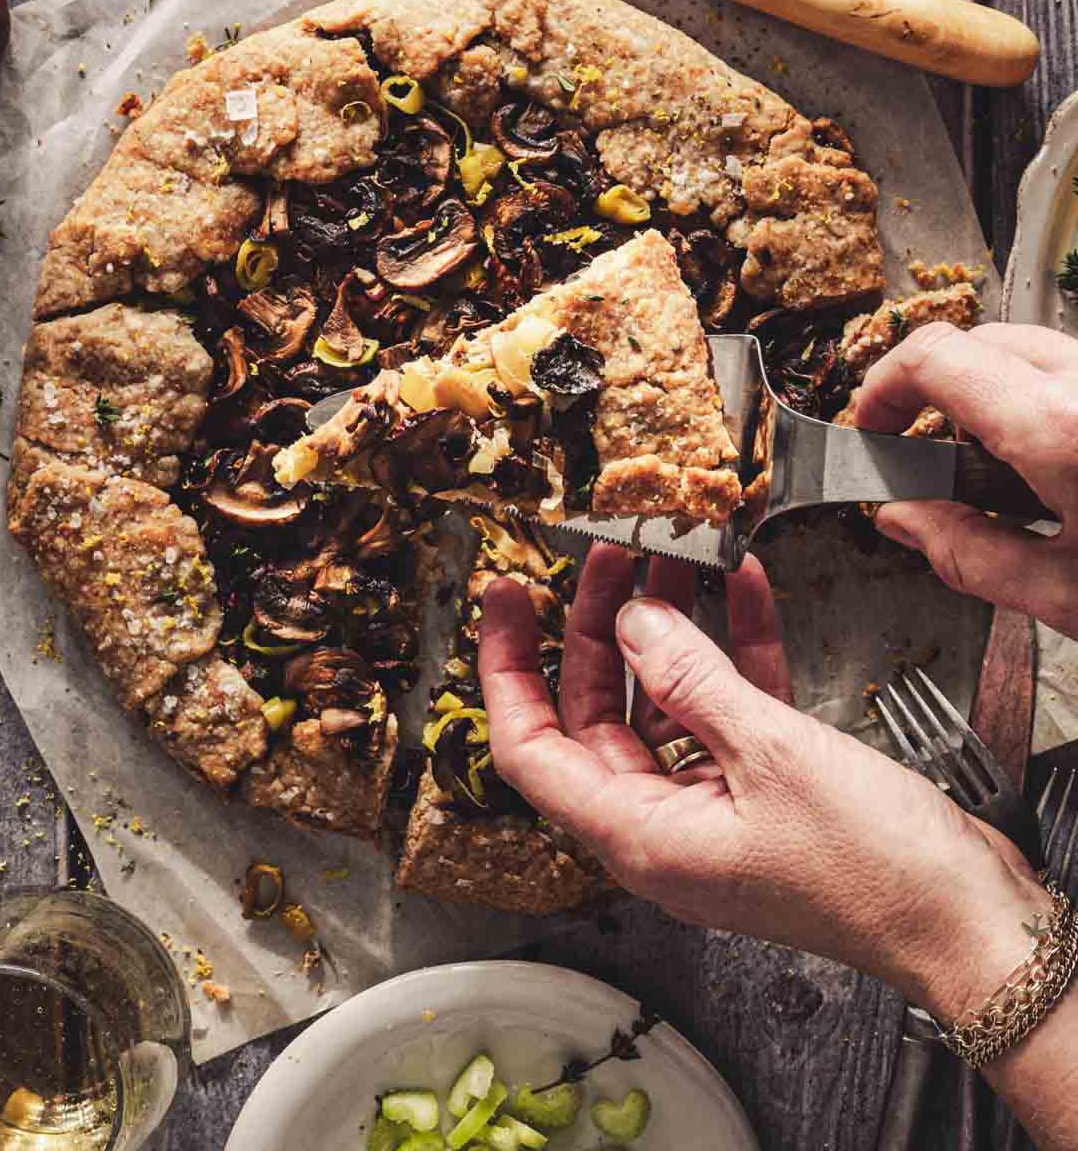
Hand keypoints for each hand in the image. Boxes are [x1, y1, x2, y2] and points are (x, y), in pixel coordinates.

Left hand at [480, 544, 1042, 1017]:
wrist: (968, 918)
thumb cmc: (871, 869)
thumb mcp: (768, 754)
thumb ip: (691, 680)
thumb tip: (632, 623)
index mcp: (640, 835)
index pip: (531, 749)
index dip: (506, 668)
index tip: (505, 597)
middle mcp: (666, 824)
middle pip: (597, 712)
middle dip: (598, 627)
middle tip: (610, 555)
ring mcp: (717, 807)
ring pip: (665, 700)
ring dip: (670, 626)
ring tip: (674, 554)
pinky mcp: (769, 789)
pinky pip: (729, 707)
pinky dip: (734, 647)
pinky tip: (742, 588)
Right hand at [853, 321, 1077, 636]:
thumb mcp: (1068, 597)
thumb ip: (970, 553)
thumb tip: (905, 519)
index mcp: (1060, 427)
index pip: (933, 358)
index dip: (883, 389)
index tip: (873, 428)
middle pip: (978, 342)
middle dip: (939, 392)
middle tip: (931, 458)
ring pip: (1031, 349)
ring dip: (997, 393)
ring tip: (1007, 470)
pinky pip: (1071, 372)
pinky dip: (1047, 399)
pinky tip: (1062, 466)